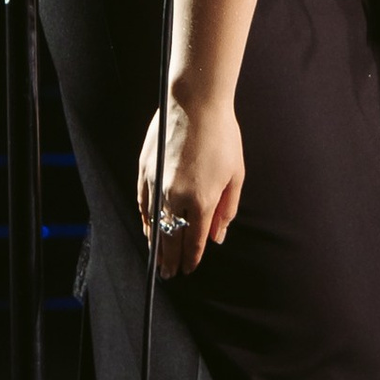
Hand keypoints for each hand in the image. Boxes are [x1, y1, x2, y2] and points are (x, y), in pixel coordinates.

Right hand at [137, 93, 243, 276]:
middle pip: (171, 239)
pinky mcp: (145, 171)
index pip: (194, 241)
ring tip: (158, 260)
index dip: (191, 259)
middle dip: (171, 260)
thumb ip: (227, 209)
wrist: (195, 103)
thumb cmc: (223, 136)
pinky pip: (143, 205)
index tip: (189, 270)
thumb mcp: (236, 175)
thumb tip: (217, 236)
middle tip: (169, 275)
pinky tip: (148, 230)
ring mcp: (157, 184)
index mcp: (202, 200)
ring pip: (153, 225)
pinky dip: (145, 222)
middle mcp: (176, 197)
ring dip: (156, 245)